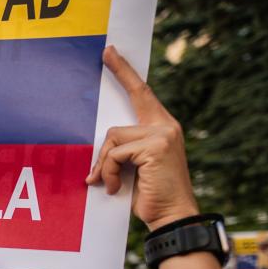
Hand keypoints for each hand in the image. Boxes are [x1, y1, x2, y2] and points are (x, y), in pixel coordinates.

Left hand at [87, 47, 199, 230]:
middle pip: (115, 126)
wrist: (171, 216)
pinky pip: (115, 154)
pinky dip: (109, 172)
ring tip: (112, 185)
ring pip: (112, 140)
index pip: (140, 93)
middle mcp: (165, 126)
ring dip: (105, 166)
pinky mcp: (156, 145)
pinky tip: (116, 188)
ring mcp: (162, 134)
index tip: (109, 52)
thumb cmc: (151, 195)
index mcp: (161, 127)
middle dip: (101, 152)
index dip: (124, 72)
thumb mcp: (134, 168)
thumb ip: (123, 151)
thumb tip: (99, 148)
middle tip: (95, 147)